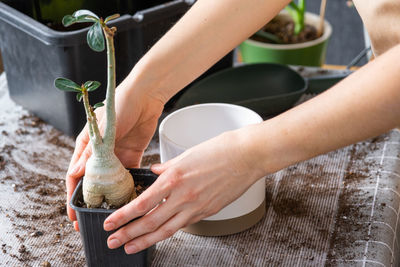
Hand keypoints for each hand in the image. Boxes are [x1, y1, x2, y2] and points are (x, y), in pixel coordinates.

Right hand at [65, 85, 163, 230]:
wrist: (145, 95)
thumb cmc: (119, 104)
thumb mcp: (102, 128)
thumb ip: (90, 151)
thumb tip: (75, 174)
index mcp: (86, 145)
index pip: (75, 175)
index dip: (72, 196)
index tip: (72, 215)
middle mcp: (99, 153)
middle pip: (93, 182)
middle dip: (91, 202)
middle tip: (91, 221)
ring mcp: (116, 155)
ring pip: (111, 181)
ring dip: (110, 197)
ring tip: (112, 215)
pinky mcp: (132, 154)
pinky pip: (129, 174)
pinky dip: (129, 186)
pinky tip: (131, 198)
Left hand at [103, 129, 263, 253]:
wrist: (247, 156)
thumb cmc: (219, 150)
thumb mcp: (186, 155)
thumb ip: (168, 167)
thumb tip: (155, 172)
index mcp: (174, 178)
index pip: (141, 203)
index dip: (123, 216)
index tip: (110, 223)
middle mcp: (183, 196)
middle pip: (149, 222)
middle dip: (128, 234)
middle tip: (113, 241)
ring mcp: (196, 207)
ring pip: (165, 230)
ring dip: (144, 241)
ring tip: (129, 247)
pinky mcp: (207, 212)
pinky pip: (183, 225)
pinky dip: (168, 232)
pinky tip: (158, 235)